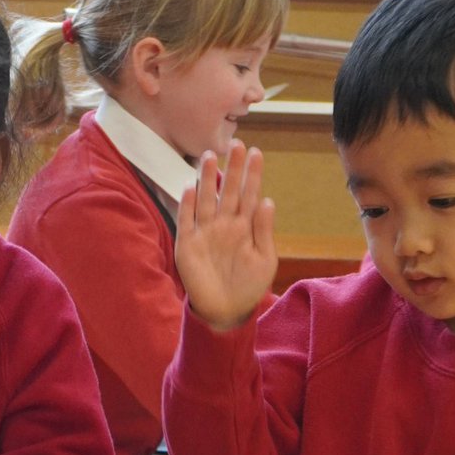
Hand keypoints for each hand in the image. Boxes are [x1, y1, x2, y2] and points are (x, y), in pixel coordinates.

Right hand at [176, 143, 276, 329]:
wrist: (226, 311)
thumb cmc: (249, 286)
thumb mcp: (265, 260)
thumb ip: (264, 231)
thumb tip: (267, 201)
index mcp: (245, 227)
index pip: (250, 195)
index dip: (253, 174)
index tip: (257, 153)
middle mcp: (225, 225)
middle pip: (229, 191)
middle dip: (232, 168)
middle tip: (236, 143)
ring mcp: (205, 233)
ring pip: (206, 200)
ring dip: (206, 179)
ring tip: (209, 156)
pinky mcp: (188, 245)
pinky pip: (186, 221)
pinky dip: (187, 205)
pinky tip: (189, 188)